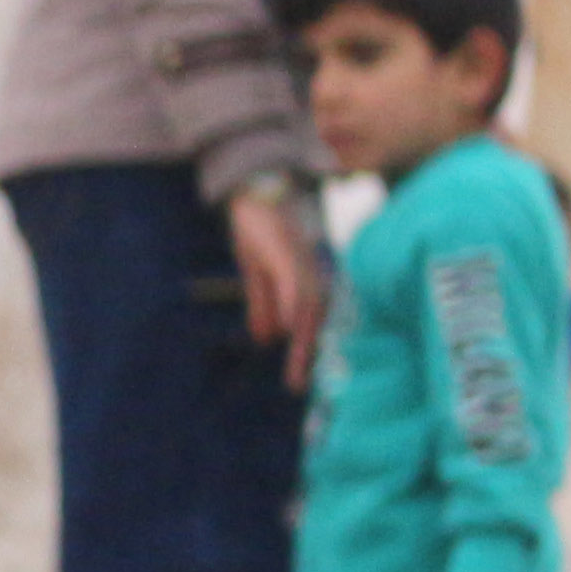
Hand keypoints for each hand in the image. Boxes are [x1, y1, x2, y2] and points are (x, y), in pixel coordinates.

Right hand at [227, 186, 320, 387]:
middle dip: (306, 353)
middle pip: (314, 317)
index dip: (305, 351)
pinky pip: (294, 282)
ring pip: (309, 304)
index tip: (297, 382)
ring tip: (298, 368)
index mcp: (304, 277)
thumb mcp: (256, 271)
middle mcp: (310, 270)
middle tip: (298, 385)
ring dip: (304, 338)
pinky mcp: (288, 250)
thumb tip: (266, 339)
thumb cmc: (259, 225)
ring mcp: (301, 260)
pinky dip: (294, 306)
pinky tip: (291, 327)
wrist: (256, 186)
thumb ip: (263, 302)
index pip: (309, 320)